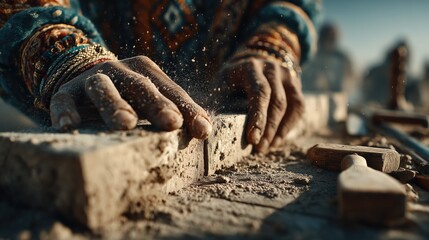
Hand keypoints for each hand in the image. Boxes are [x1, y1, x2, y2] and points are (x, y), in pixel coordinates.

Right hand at [49, 56, 211, 138]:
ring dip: (115, 104)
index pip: (171, 90)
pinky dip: (66, 112)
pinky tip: (70, 127)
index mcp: (146, 71)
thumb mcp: (152, 99)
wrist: (86, 79)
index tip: (202, 131)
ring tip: (125, 124)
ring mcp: (92, 79)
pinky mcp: (67, 91)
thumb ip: (177, 112)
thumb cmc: (129, 96)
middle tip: (171, 123)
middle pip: (140, 86)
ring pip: (103, 88)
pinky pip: (64, 100)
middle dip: (157, 104)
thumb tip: (206, 130)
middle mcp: (121, 71)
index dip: (187, 109)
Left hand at [220, 57, 303, 151]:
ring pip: (291, 105)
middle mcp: (271, 68)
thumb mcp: (221, 85)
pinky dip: (289, 126)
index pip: (260, 92)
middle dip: (268, 128)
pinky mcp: (295, 84)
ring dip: (279, 130)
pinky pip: (298, 107)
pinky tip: (277, 140)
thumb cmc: (230, 80)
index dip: (258, 118)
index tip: (253, 139)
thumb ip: (218, 103)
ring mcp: (286, 75)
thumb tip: (207, 130)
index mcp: (250, 67)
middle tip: (259, 148)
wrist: (249, 62)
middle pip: (277, 101)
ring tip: (266, 147)